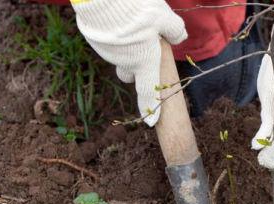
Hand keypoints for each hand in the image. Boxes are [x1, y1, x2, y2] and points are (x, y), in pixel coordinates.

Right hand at [72, 0, 186, 125]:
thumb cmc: (137, 9)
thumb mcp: (163, 16)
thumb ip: (174, 30)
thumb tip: (179, 37)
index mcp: (145, 62)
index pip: (148, 91)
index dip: (150, 107)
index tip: (151, 122)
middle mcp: (125, 62)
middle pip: (130, 74)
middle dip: (137, 67)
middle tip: (145, 46)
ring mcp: (107, 53)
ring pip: (119, 57)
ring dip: (126, 48)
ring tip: (132, 23)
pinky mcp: (94, 41)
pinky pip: (107, 44)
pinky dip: (114, 37)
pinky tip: (117, 19)